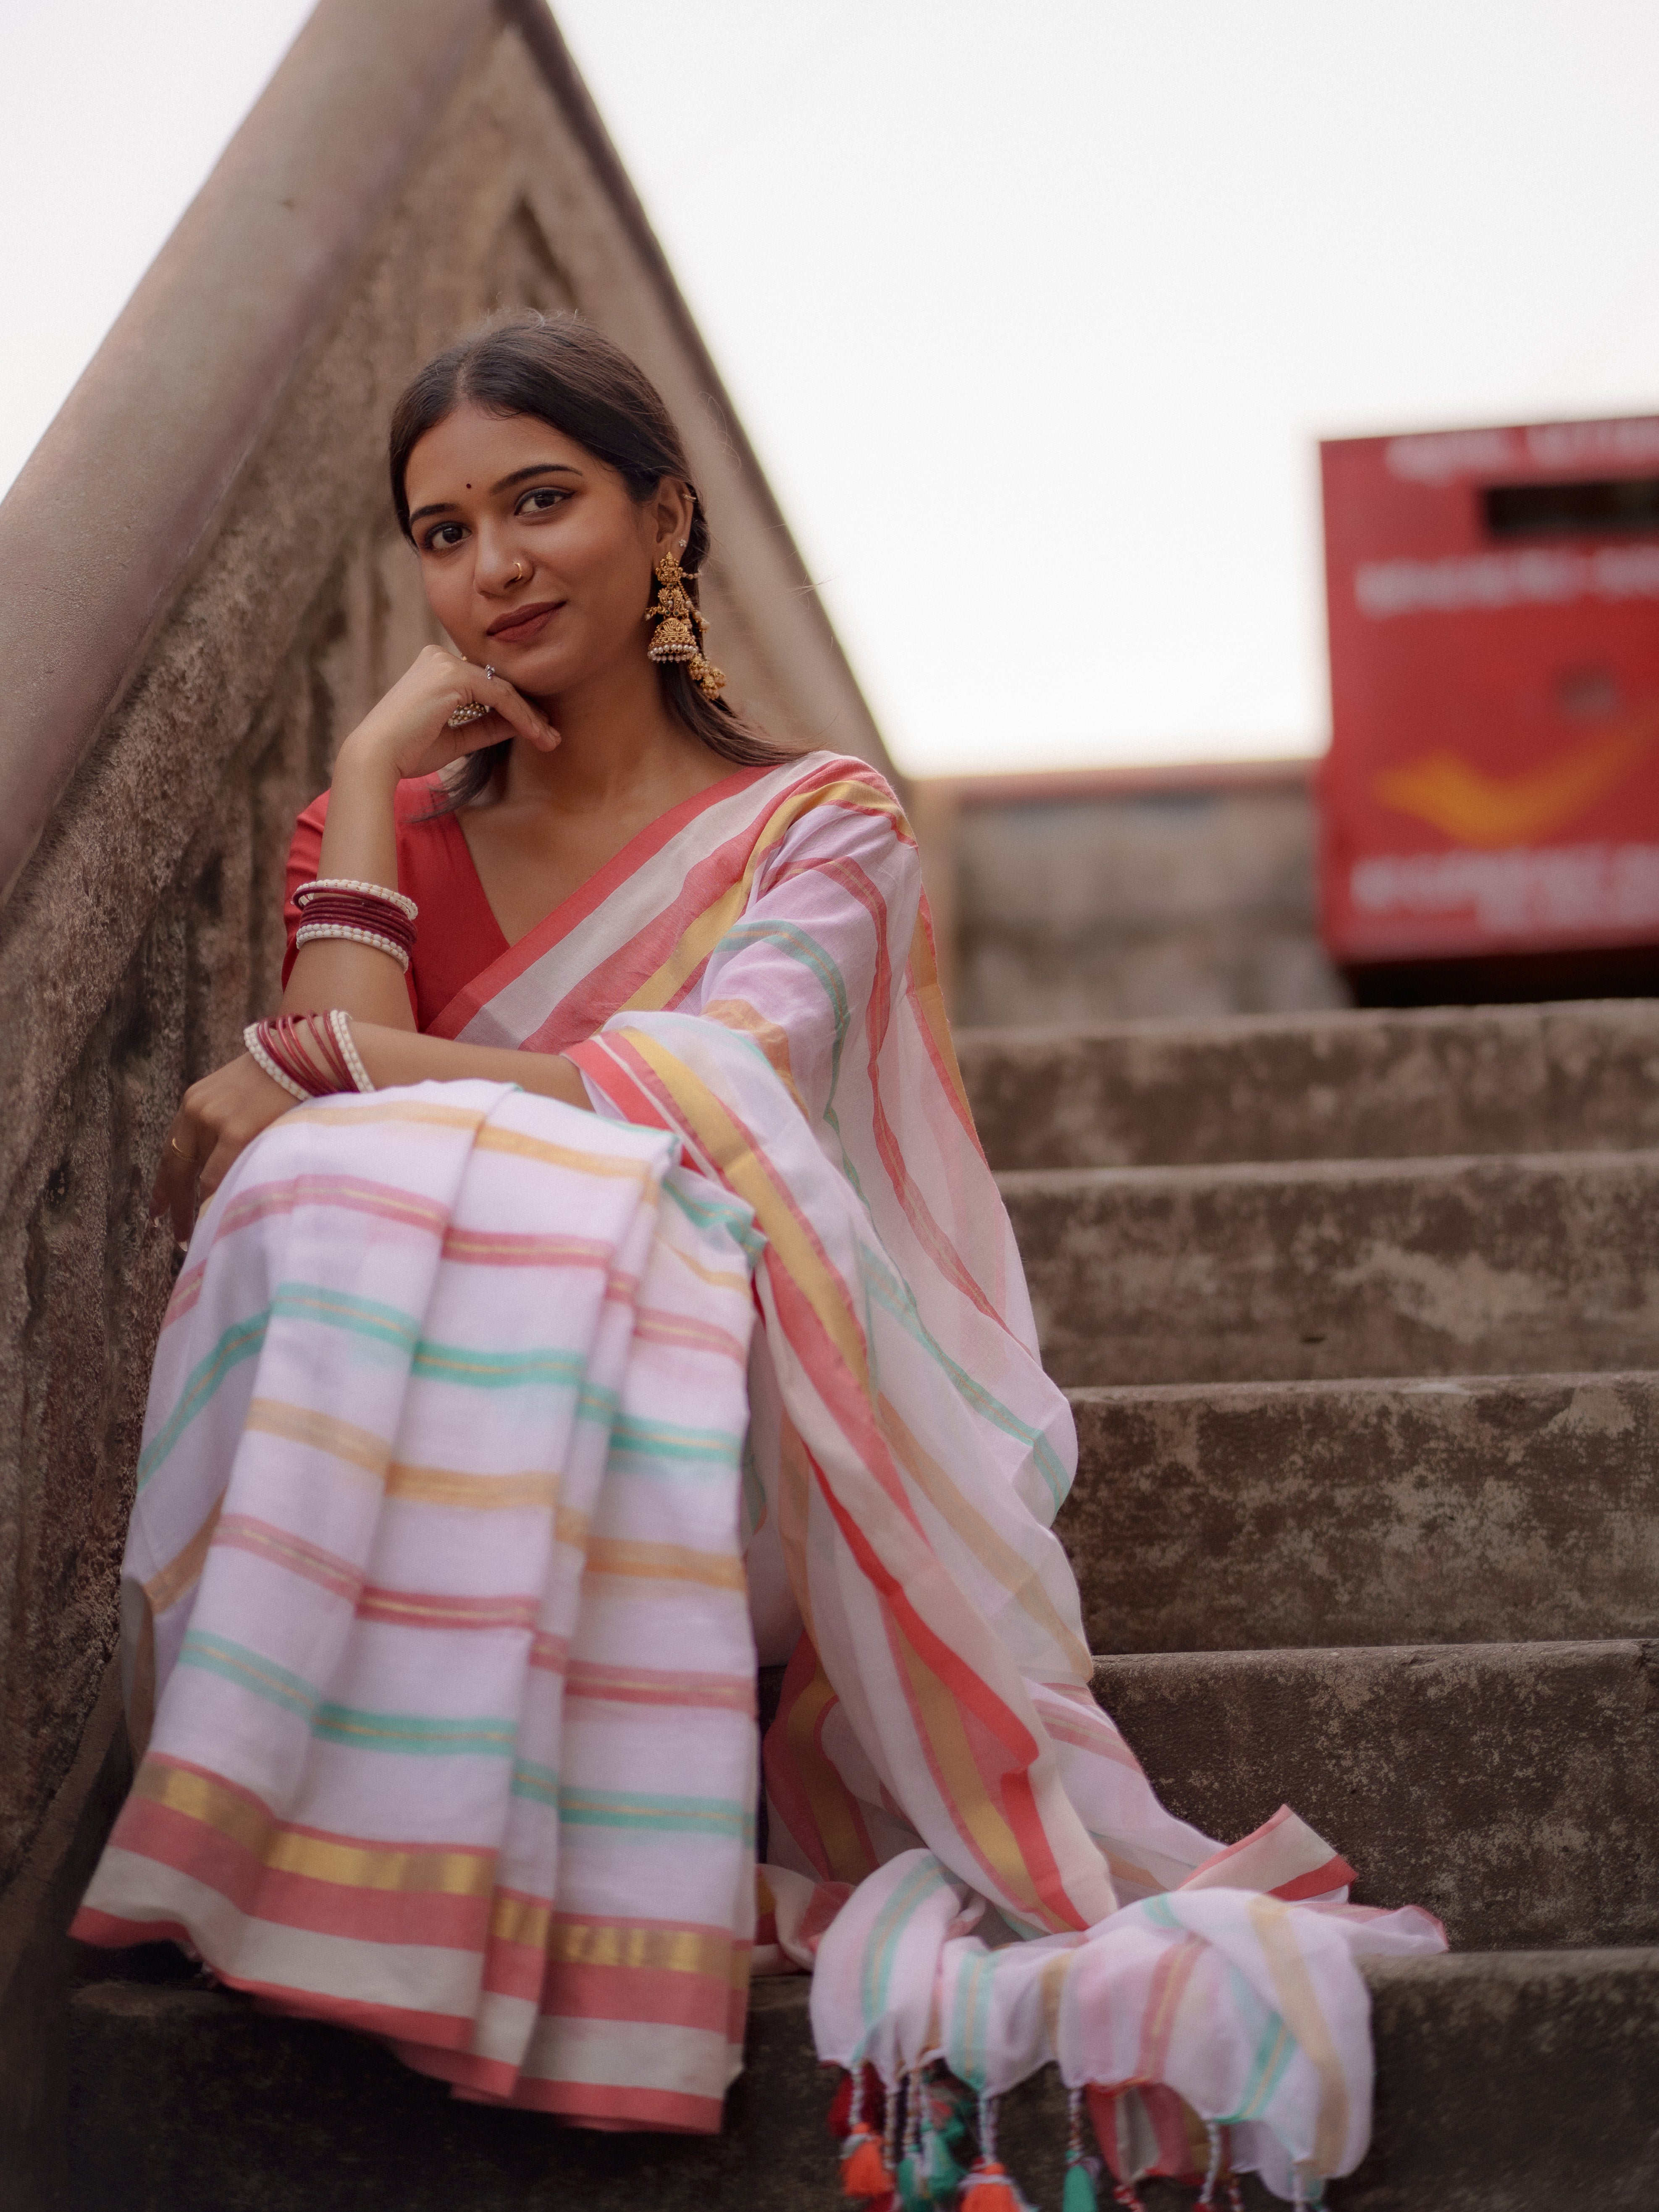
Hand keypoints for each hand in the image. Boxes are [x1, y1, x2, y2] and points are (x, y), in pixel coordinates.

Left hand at [151, 1054, 297, 1246]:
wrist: (310, 1053)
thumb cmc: (288, 1076)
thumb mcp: (245, 1096)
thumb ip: (230, 1124)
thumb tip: (228, 1164)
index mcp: (196, 1101)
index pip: (172, 1150)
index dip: (165, 1184)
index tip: (157, 1210)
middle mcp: (197, 1110)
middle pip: (176, 1168)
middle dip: (173, 1205)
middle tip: (173, 1236)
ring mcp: (215, 1120)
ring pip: (201, 1178)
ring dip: (200, 1208)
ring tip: (202, 1235)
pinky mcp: (237, 1131)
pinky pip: (218, 1178)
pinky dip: (216, 1200)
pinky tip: (218, 1219)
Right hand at [332, 645, 559, 784]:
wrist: (377, 757)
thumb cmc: (408, 752)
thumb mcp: (457, 738)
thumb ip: (487, 726)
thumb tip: (521, 724)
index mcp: (435, 668)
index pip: (486, 685)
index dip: (516, 708)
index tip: (538, 731)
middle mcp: (440, 658)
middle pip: (498, 684)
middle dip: (529, 712)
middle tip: (553, 737)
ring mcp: (445, 663)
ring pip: (504, 690)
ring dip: (531, 717)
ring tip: (551, 740)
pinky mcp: (452, 675)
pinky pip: (500, 697)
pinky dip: (522, 717)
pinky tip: (538, 735)